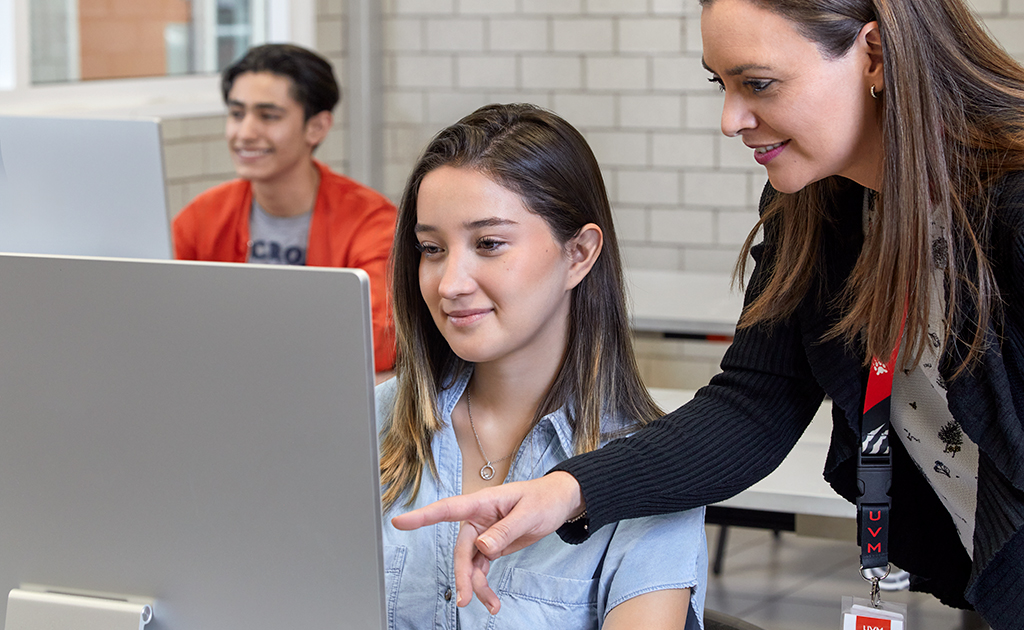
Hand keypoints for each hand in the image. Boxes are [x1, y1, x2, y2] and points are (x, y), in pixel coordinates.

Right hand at [390, 471, 583, 613]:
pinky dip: (485, 586)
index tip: (400, 522)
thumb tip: (483, 546)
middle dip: (462, 574)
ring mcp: (483, 533)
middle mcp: (478, 518)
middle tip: (466, 598)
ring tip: (489, 605)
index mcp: (483, 502)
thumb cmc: (544, 499)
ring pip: (470, 564)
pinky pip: (481, 568)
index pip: (448, 509)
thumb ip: (505, 530)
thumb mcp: (529, 513)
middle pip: (461, 549)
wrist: (559, 503)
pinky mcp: (491, 546)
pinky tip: (492, 601)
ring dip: (476, 585)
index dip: (423, 516)